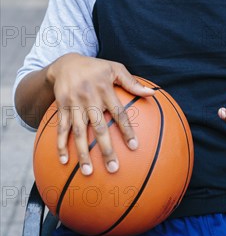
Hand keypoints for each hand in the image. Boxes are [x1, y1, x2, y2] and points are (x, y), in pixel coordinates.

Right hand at [46, 53, 154, 174]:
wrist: (66, 63)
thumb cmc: (96, 68)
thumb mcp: (115, 68)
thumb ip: (132, 83)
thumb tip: (153, 93)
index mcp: (105, 89)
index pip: (119, 113)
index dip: (126, 130)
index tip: (134, 147)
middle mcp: (90, 98)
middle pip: (99, 127)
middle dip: (106, 149)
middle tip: (113, 168)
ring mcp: (74, 104)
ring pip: (79, 131)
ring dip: (83, 153)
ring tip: (88, 172)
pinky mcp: (62, 108)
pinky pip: (61, 128)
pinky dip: (61, 145)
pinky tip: (64, 161)